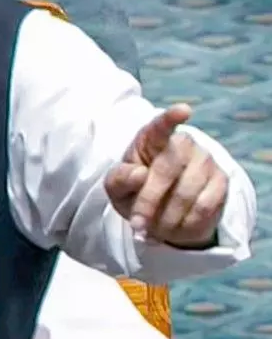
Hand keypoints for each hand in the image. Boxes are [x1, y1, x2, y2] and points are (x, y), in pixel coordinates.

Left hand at [104, 104, 227, 248]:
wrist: (163, 214)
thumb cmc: (135, 192)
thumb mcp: (117, 188)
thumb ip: (119, 179)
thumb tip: (139, 173)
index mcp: (151, 138)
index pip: (161, 125)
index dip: (171, 118)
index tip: (184, 111)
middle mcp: (182, 143)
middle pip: (166, 169)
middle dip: (148, 201)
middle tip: (137, 225)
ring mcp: (205, 161)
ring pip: (185, 193)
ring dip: (166, 218)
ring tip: (154, 228)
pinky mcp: (221, 182)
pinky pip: (203, 207)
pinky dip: (185, 224)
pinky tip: (175, 228)